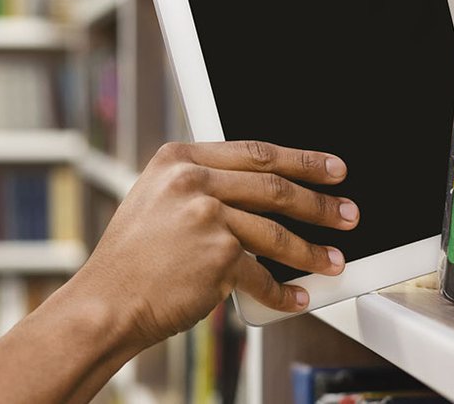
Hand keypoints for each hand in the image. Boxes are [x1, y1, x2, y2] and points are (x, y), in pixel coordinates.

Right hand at [72, 141, 359, 348]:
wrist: (106, 302)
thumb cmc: (132, 259)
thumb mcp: (157, 200)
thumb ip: (201, 185)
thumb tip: (260, 189)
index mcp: (179, 158)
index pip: (256, 152)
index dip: (303, 160)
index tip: (331, 169)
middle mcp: (192, 181)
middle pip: (275, 187)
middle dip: (320, 203)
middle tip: (347, 212)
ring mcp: (206, 217)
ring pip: (276, 232)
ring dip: (311, 250)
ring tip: (333, 261)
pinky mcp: (216, 256)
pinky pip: (262, 275)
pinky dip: (283, 292)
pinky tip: (296, 297)